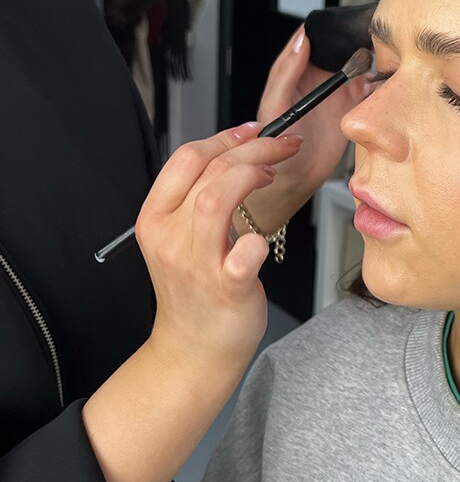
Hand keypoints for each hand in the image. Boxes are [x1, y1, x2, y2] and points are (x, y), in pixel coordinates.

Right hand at [135, 122, 303, 375]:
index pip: (186, 158)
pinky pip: (243, 254)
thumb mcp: (182, 239)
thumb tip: (235, 159)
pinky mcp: (225, 288)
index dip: (225, 137)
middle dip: (252, 148)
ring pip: (215, 199)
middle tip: (283, 146)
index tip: (255, 131)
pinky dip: (258, 241)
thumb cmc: (196, 293)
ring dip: (251, 176)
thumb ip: (198, 201)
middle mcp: (170, 237)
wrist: (192, 350)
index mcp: (155, 219)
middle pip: (207, 170)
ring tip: (273, 175)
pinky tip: (264, 239)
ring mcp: (196, 263)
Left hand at [252, 25, 369, 220]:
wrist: (292, 177)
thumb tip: (301, 41)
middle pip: (339, 49)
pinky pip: (368, 92)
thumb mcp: (274, 104)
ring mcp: (337, 93)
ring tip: (374, 62)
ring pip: (358, 67)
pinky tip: (378, 87)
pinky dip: (376, 88)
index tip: (340, 23)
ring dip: (368, 64)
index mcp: (296, 70)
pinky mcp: (352, 109)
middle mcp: (318, 78)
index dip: (325, 29)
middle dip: (352, 42)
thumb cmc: (272, 144)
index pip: (312, 39)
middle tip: (365, 38)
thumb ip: (286, 72)